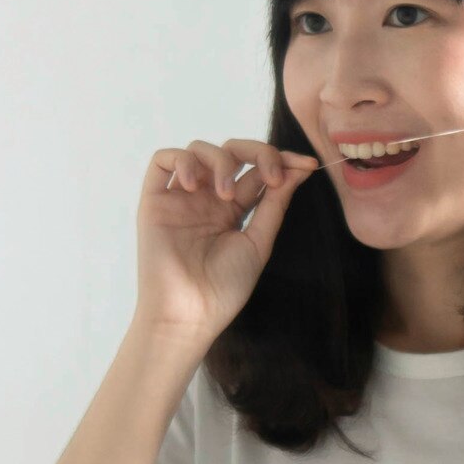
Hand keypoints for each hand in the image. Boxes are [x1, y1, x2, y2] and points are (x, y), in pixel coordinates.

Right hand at [131, 138, 320, 350]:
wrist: (190, 314)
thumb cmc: (224, 288)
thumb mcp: (258, 242)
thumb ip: (275, 204)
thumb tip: (299, 169)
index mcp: (233, 209)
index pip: (257, 171)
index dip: (282, 160)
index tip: (307, 165)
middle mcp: (207, 198)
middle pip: (232, 152)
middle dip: (258, 152)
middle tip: (272, 176)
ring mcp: (181, 197)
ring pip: (199, 150)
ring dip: (220, 161)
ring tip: (226, 196)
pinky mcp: (155, 201)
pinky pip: (162, 161)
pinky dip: (182, 161)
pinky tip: (194, 185)